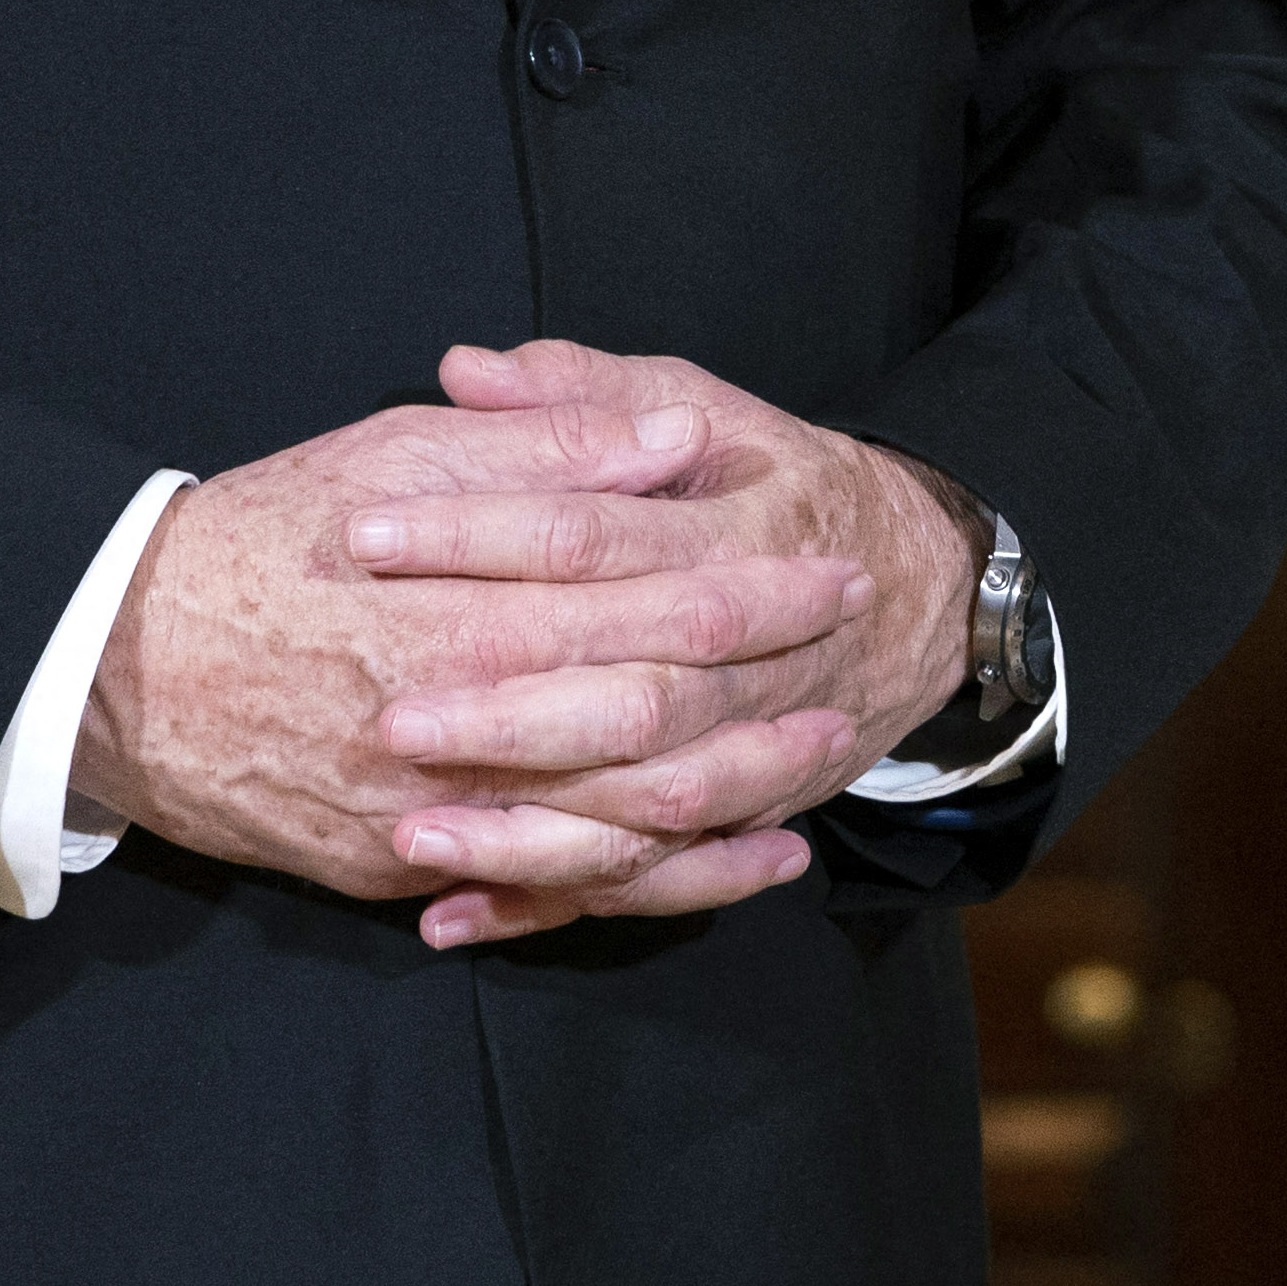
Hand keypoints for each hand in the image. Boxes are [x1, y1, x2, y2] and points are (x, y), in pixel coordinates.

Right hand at [73, 387, 867, 927]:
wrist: (107, 666)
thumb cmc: (260, 538)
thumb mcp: (396, 454)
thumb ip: (543, 450)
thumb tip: (673, 443)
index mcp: (464, 609)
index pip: (648, 599)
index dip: (755, 584)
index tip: (834, 559)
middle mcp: (455, 726)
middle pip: (649, 718)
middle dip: (765, 689)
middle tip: (854, 662)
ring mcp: (428, 813)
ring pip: (615, 827)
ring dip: (732, 800)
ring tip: (820, 768)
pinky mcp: (402, 869)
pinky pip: (550, 891)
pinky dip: (651, 882)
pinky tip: (730, 860)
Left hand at [329, 339, 988, 945]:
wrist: (921, 590)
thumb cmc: (781, 488)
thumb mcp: (708, 410)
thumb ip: (587, 394)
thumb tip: (467, 371)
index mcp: (736, 534)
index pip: (592, 536)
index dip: (478, 533)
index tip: (365, 534)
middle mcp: (752, 658)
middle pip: (629, 695)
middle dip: (508, 714)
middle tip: (389, 716)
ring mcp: (752, 750)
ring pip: (645, 808)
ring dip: (529, 831)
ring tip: (409, 831)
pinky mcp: (733, 815)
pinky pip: (644, 882)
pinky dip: (549, 905)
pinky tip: (448, 915)